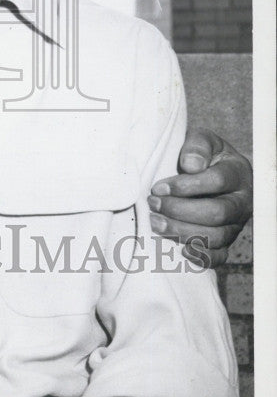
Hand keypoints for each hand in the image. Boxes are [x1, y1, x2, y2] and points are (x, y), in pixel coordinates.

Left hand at [147, 128, 252, 266]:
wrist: (214, 170)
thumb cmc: (204, 155)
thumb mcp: (202, 140)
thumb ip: (197, 146)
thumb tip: (191, 165)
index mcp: (238, 173)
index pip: (216, 181)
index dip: (186, 186)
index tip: (158, 187)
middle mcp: (242, 201)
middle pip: (217, 213)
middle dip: (180, 211)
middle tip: (153, 204)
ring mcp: (236, 224)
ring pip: (217, 236)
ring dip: (183, 232)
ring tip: (156, 223)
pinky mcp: (227, 241)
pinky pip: (219, 256)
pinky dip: (201, 256)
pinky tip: (180, 248)